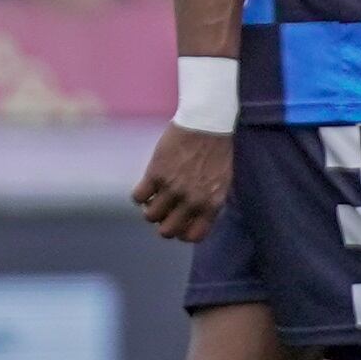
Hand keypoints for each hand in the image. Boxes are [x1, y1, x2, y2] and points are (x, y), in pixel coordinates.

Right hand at [133, 123, 232, 241]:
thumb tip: (195, 216)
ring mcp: (172, 188)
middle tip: (163, 212)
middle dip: (163, 224)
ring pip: (150, 216)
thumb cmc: (217, 150)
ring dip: (150, 210)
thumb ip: (209, 202)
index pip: (193, 236)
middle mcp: (191, 201)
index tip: (178, 224)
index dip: (182, 233)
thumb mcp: (222, 182)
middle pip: (167, 231)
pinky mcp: (155, 173)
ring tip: (153, 198)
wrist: (205, 123)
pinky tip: (145, 187)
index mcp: (211, 204)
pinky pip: (138, 196)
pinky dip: (139, 196)